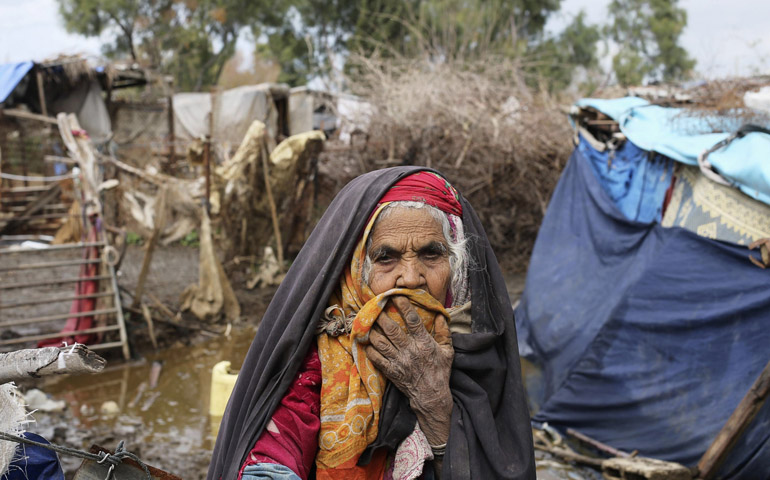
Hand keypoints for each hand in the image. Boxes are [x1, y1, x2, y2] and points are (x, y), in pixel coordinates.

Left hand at [365, 295, 453, 446]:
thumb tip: (441, 315)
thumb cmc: (440, 371)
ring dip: (372, 331)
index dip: (404, 307)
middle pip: (392, 330)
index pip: (413, 321)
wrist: (431, 396)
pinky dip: (369, 349)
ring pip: (381, 343)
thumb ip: (444, 332)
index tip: (396, 296)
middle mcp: (410, 351)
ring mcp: (399, 362)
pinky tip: (364, 341)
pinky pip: (376, 358)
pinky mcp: (391, 371)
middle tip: (373, 305)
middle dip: (381, 316)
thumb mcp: (447, 351)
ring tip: (365, 321)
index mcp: (424, 344)